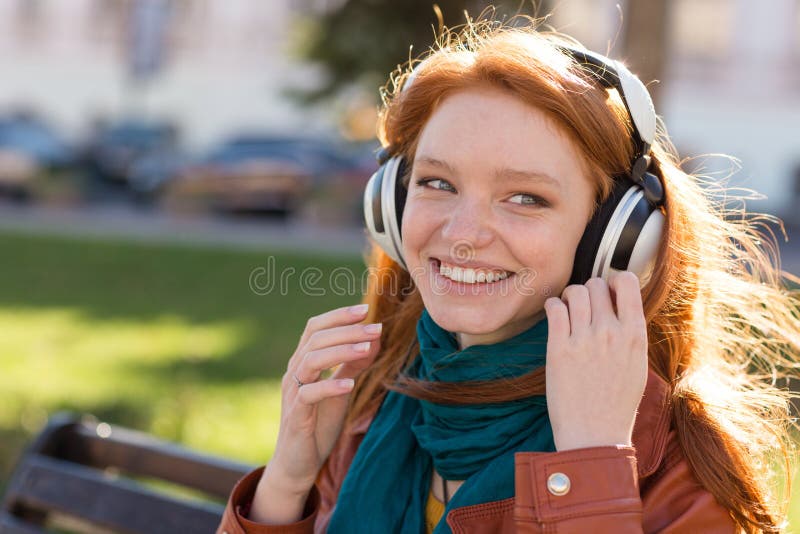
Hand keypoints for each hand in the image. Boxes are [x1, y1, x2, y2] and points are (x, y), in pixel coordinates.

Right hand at [250, 303, 381, 522]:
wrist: (298, 463)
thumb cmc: (319, 422)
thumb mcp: (341, 388)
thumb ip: (354, 364)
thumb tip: (375, 338)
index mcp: (303, 362)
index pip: (315, 327)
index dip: (338, 316)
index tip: (365, 310)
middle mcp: (294, 372)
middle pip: (315, 339)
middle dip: (346, 330)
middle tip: (375, 328)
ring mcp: (293, 392)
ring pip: (311, 360)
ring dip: (340, 352)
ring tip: (366, 349)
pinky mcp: (296, 416)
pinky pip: (309, 394)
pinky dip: (329, 386)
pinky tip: (349, 385)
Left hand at [543, 272, 647, 450]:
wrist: (594, 435)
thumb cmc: (616, 403)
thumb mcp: (637, 364)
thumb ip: (629, 332)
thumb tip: (618, 303)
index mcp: (635, 335)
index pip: (627, 282)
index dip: (614, 282)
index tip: (607, 293)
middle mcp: (611, 332)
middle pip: (596, 284)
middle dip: (589, 291)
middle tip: (584, 307)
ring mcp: (584, 339)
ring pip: (575, 291)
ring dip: (570, 297)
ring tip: (568, 311)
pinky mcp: (559, 348)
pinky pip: (554, 307)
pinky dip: (552, 305)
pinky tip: (555, 316)